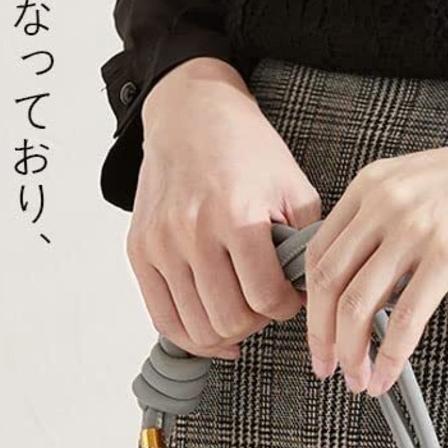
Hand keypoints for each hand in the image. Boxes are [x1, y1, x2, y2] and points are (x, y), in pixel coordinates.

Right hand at [127, 56, 318, 359]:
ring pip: (195, 328)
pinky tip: (214, 329)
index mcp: (237, 213)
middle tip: (268, 304)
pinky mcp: (139, 250)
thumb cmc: (247, 147)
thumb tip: (309, 291)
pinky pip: (162, 318)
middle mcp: (193, 232)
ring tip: (243, 311)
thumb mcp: (292, 182)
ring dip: (227, 332)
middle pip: (229, 320)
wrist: (192, 113)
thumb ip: (305, 239)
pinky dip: (189, 335)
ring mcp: (161, 244)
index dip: (288, 307)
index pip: (265, 297)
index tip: (293, 297)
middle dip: (258, 322)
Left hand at [301, 112, 447, 398]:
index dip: (309, 303)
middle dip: (320, 336)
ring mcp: (414, 227)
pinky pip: (406, 317)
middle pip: (327, 282)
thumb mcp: (414, 179)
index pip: (318, 252)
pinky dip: (390, 357)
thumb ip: (380, 217)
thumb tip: (361, 278)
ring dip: (351, 353)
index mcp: (370, 183)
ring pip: (357, 304)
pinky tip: (387, 375)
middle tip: (327, 366)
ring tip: (358, 379)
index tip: (316, 332)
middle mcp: (383, 202)